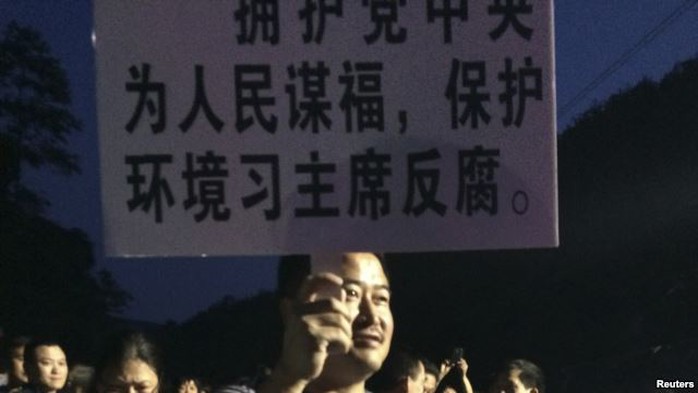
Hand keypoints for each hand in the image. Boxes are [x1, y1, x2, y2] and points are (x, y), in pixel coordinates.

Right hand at [262, 273, 352, 392]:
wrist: (293, 371)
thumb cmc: (308, 347)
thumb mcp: (315, 325)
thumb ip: (327, 310)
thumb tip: (344, 292)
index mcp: (298, 307)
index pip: (310, 282)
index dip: (326, 278)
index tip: (340, 283)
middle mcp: (299, 312)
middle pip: (335, 305)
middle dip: (346, 318)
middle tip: (344, 332)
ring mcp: (304, 324)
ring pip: (341, 322)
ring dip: (346, 335)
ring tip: (338, 344)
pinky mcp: (313, 338)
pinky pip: (341, 337)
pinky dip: (344, 346)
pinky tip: (336, 351)